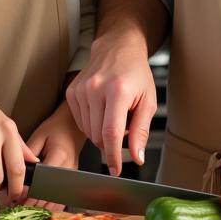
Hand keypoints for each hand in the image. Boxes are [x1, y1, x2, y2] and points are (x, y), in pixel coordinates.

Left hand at [16, 102, 86, 210]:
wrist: (71, 126)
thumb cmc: (54, 129)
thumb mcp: (38, 137)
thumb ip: (27, 155)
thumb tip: (14, 173)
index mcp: (59, 155)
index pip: (43, 180)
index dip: (30, 192)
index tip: (18, 199)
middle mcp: (69, 168)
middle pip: (51, 194)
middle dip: (33, 203)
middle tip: (17, 208)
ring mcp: (72, 176)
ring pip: (57, 200)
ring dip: (41, 207)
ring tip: (25, 209)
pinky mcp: (72, 180)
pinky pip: (62, 199)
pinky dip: (50, 205)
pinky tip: (39, 207)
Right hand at [65, 34, 156, 175]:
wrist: (118, 49)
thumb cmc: (136, 74)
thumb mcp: (148, 101)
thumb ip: (141, 131)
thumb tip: (137, 157)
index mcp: (117, 90)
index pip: (112, 133)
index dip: (114, 156)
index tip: (116, 170)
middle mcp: (96, 88)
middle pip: (98, 136)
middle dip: (111, 141)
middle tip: (123, 125)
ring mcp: (81, 89)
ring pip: (88, 132)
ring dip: (100, 132)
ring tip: (112, 113)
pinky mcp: (72, 91)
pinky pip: (80, 122)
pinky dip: (91, 123)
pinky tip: (100, 108)